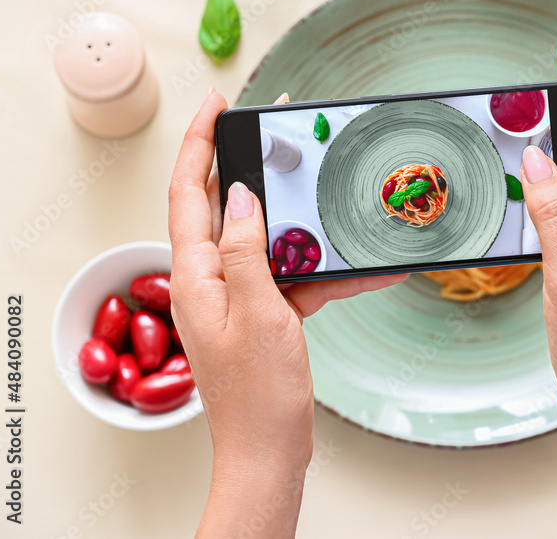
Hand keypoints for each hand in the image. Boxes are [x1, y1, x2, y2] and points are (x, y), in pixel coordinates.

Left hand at [167, 89, 405, 536]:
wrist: (269, 451)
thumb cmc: (257, 393)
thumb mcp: (257, 311)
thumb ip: (246, 249)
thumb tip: (243, 195)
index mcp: (195, 274)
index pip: (189, 191)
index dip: (200, 143)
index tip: (217, 105)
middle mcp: (211, 280)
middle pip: (226, 205)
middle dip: (252, 163)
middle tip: (278, 131)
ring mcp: (239, 297)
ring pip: (268, 239)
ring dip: (299, 218)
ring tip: (327, 191)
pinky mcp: (266, 314)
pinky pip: (296, 278)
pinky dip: (328, 271)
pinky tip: (367, 268)